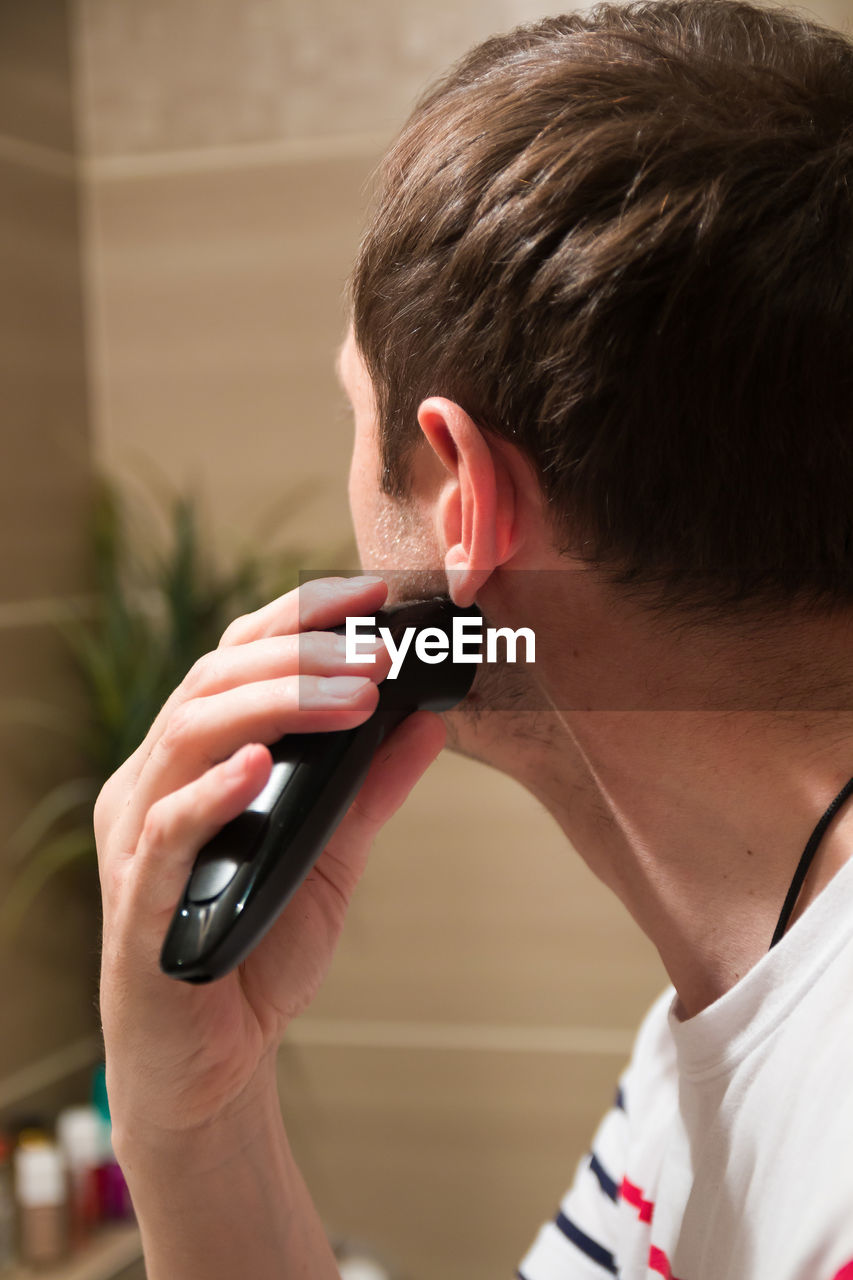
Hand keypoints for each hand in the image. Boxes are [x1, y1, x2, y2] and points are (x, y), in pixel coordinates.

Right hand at [95, 576, 445, 1141]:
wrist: (213, 1064)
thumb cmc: (257, 948)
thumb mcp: (333, 856)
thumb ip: (371, 790)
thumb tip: (430, 722)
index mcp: (193, 762)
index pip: (235, 661)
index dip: (298, 618)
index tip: (369, 595)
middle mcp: (153, 784)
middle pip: (211, 683)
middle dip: (299, 656)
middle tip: (378, 652)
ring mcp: (138, 840)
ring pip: (186, 736)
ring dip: (273, 704)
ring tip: (351, 695)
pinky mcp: (138, 902)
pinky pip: (166, 832)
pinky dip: (212, 793)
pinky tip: (261, 765)